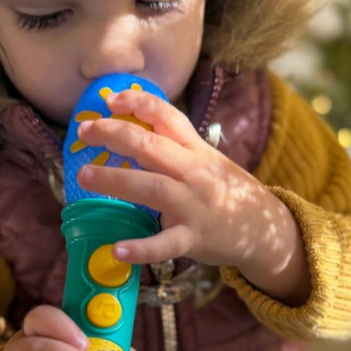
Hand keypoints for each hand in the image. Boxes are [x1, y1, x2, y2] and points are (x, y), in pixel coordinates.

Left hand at [76, 88, 310, 304]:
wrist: (266, 229)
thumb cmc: (228, 193)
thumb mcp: (208, 162)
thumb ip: (175, 149)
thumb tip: (131, 132)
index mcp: (197, 151)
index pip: (167, 117)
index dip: (138, 104)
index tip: (109, 100)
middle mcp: (195, 173)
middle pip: (151, 146)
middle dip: (114, 135)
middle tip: (84, 132)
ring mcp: (194, 205)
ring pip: (151, 188)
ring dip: (115, 180)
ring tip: (84, 176)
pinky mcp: (194, 238)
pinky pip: (165, 244)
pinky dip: (141, 248)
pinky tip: (118, 249)